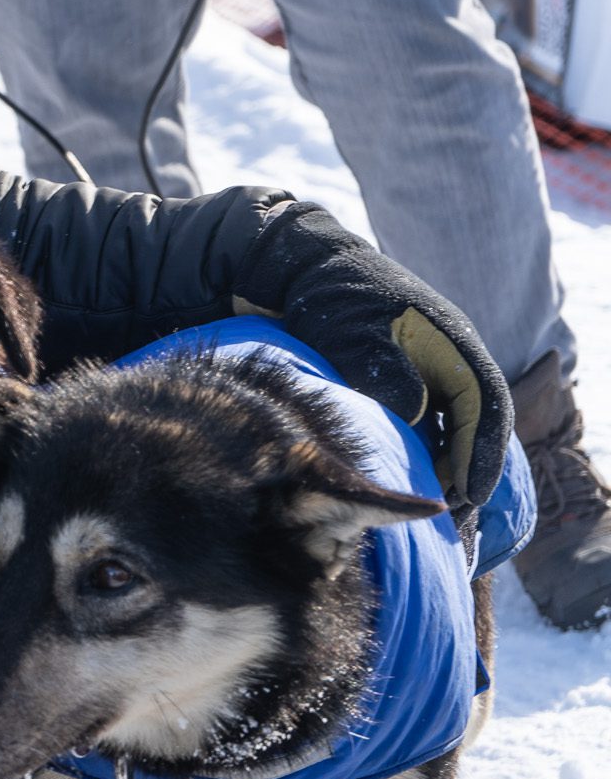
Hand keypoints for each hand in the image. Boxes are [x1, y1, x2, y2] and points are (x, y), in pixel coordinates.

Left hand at [233, 202, 512, 511]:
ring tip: (431, 502)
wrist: (292, 268)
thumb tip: (416, 419)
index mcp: (450, 343)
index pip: (485, 405)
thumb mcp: (356, 334)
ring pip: (447, 424)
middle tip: (451, 510)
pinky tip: (405, 475)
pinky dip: (420, 448)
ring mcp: (422, 368)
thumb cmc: (327, 297)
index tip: (472, 493)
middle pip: (473, 422)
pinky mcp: (396, 378)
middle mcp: (444, 359)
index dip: (482, 452)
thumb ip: (388, 374)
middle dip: (467, 466)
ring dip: (444, 462)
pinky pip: (422, 420)